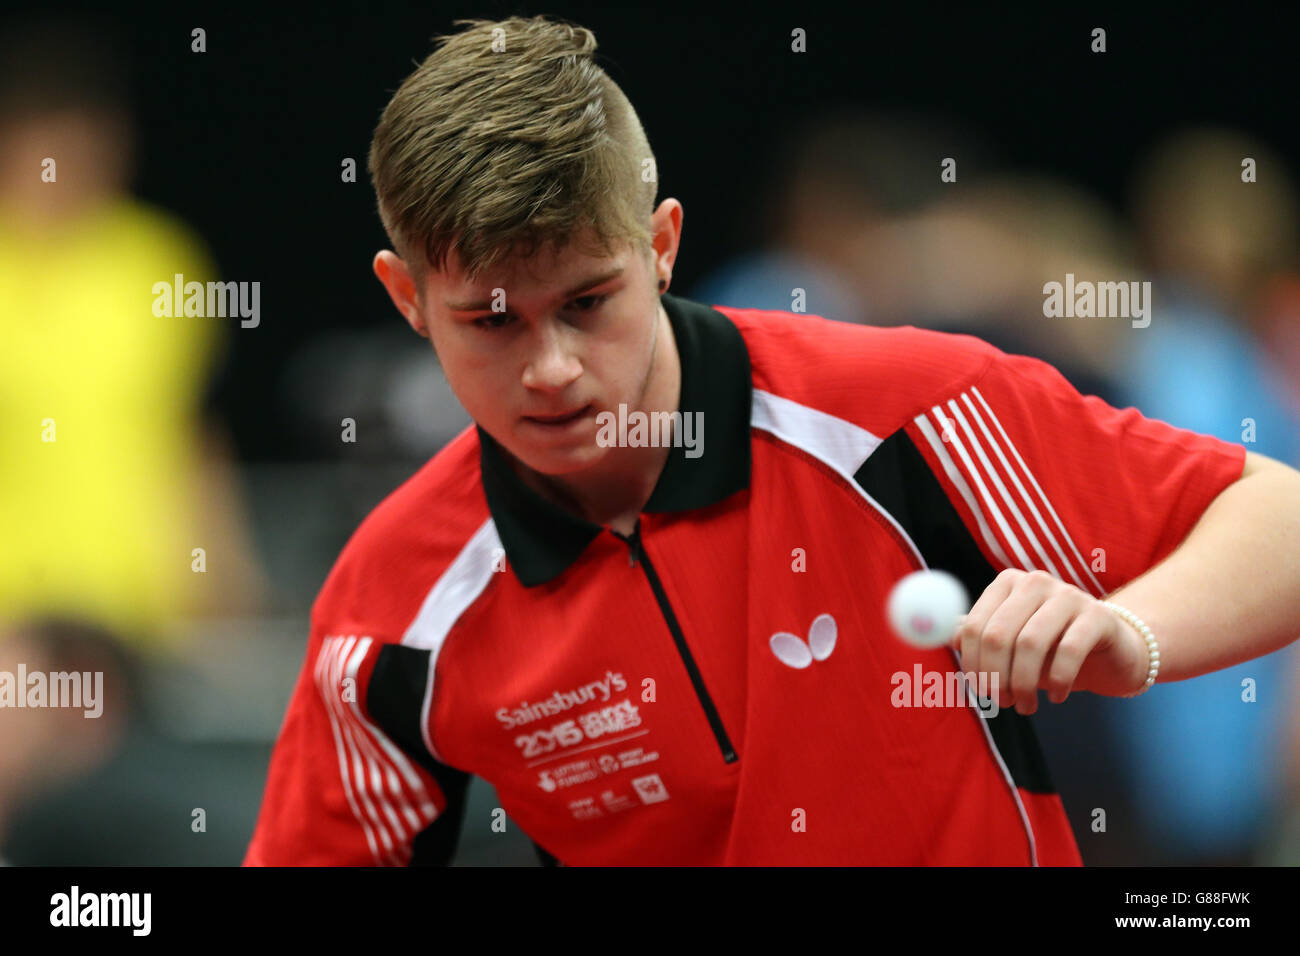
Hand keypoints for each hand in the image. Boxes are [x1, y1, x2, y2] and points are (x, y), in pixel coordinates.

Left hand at [950, 569, 1150, 714]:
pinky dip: (1058, 681)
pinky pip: (1069, 651)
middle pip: (998, 634)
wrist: (1109, 651)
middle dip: (996, 677)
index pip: (973, 627)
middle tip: (1003, 704)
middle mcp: (1035, 582)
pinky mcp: (1098, 616)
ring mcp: (1069, 596)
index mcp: (1007, 584)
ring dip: (1024, 684)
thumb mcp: (1009, 642)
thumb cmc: (1049, 648)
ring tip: (1027, 706)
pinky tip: (1057, 696)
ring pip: (1030, 644)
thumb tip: (939, 634)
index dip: (972, 665)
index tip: (981, 693)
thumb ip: (975, 635)